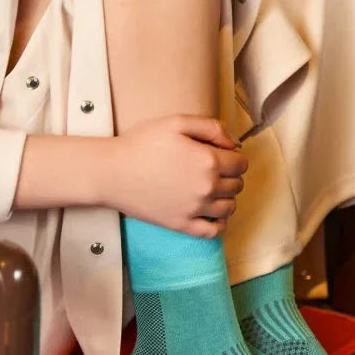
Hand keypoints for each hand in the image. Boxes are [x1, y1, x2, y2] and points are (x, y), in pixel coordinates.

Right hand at [99, 115, 246, 237]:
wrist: (112, 172)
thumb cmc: (141, 143)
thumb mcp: (177, 122)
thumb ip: (211, 128)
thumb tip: (234, 144)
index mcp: (209, 161)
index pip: (241, 164)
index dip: (234, 157)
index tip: (222, 155)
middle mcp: (207, 188)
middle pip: (237, 186)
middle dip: (231, 176)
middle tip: (213, 170)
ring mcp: (195, 210)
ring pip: (230, 208)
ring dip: (226, 197)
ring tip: (210, 189)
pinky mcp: (182, 225)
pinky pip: (214, 231)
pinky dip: (219, 223)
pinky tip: (210, 212)